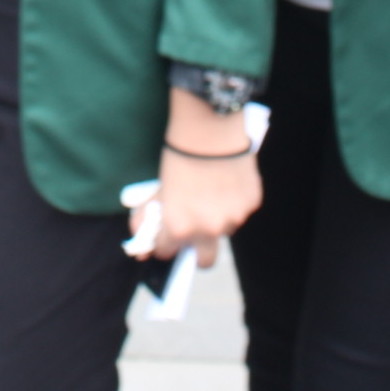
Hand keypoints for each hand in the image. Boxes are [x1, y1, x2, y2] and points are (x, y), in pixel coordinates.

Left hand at [149, 88, 261, 265]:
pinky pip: (240, 211)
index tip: (167, 233)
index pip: (167, 252)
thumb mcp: (158, 188)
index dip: (165, 242)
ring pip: (224, 231)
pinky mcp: (251, 204)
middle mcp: (208, 229)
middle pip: (204, 261)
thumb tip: (138, 240)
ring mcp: (233, 218)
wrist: (209, 129)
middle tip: (195, 231)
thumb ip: (148, 217)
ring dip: (217, 220)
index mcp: (179, 227)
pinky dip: (234, 202)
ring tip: (211, 191)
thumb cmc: (179, 156)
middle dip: (196, 252)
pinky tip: (227, 180)